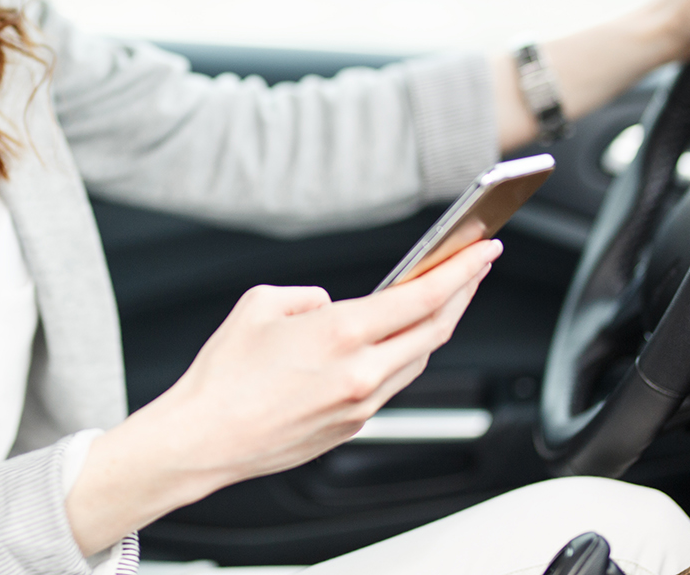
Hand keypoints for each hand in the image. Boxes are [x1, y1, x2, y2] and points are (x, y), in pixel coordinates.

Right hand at [65, 237, 501, 553]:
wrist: (206, 438)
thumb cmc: (224, 376)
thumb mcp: (261, 303)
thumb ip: (308, 295)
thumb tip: (330, 304)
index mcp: (342, 334)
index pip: (423, 296)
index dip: (461, 271)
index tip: (483, 251)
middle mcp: (361, 372)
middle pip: (436, 329)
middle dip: (462, 293)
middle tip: (473, 268)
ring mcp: (361, 405)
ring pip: (418, 359)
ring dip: (436, 326)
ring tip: (439, 300)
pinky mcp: (353, 426)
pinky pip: (393, 384)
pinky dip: (404, 356)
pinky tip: (397, 341)